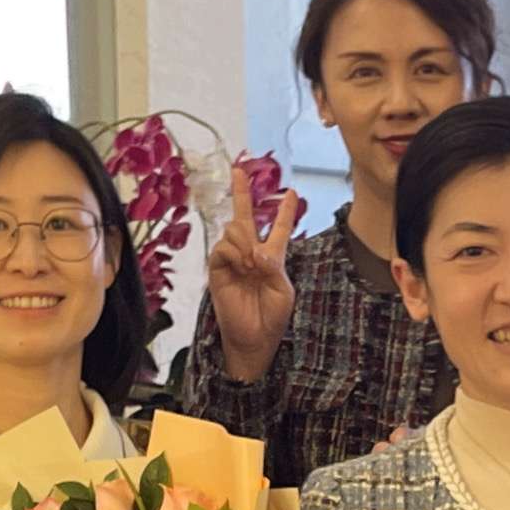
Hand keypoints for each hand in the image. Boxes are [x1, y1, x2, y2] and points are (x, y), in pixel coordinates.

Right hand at [203, 183, 306, 382]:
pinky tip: (242, 264)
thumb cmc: (272, 316)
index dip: (285, 211)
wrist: (254, 339)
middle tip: (238, 170)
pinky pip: (222, 248)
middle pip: (245, 217)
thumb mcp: (284, 290)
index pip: (278, 228)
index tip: (292, 192)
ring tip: (250, 263)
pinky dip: (233, 251)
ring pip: (234, 229)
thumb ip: (274, 266)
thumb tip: (254, 250)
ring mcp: (232, 260)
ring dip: (244, 241)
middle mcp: (250, 254)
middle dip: (242, 192)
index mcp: (272, 258)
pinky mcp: (217, 270)